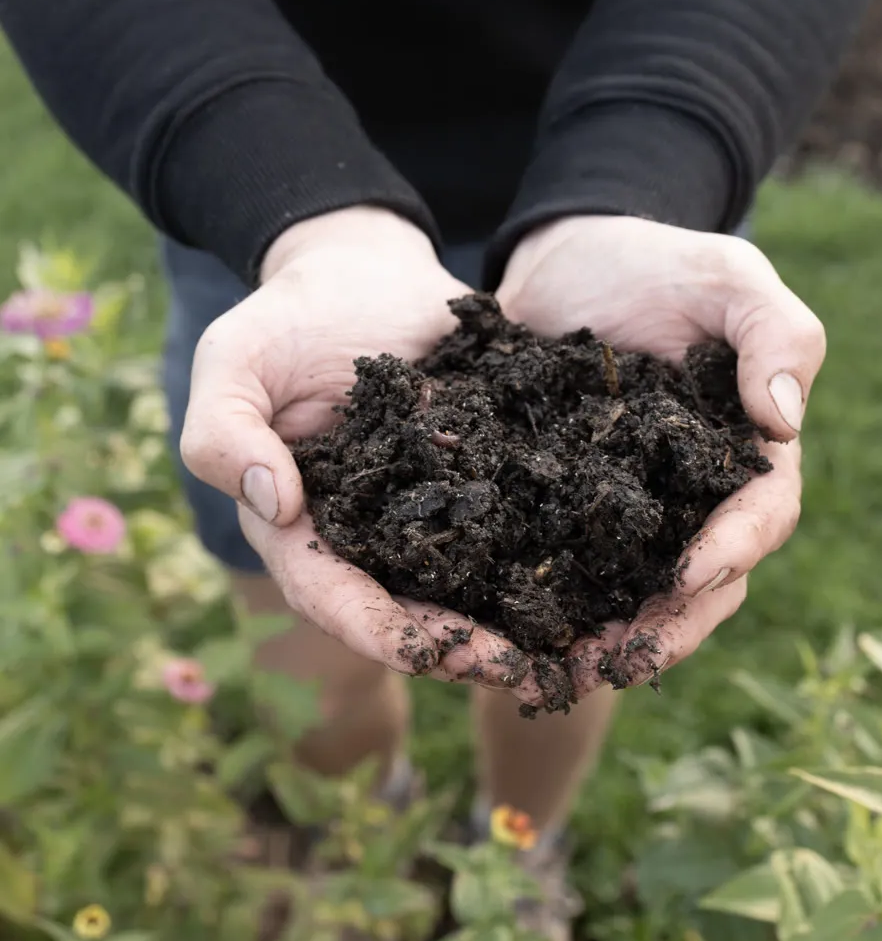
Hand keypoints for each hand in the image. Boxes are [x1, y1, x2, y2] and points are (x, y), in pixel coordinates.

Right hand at [179, 207, 542, 703]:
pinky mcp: (479, 481)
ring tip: (563, 649)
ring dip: (510, 622)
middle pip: (406, 611)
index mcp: (300, 527)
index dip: (377, 631)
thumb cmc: (284, 317)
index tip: (428, 653)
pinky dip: (545, 557)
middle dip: (458, 649)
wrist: (362, 269)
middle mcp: (367, 537)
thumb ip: (226, 432)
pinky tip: (596, 578)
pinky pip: (509, 526)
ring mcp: (427, 513)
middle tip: (519, 671)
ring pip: (465, 585)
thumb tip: (274, 502)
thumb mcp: (233, 361)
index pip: (331, 595)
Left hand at [497, 214, 825, 699]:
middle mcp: (696, 495)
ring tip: (565, 671)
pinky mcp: (569, 509)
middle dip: (669, 626)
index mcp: (745, 450)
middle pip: (706, 581)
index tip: (690, 571)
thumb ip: (773, 334)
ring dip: (613, 639)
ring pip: (640, 593)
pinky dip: (555, 608)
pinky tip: (520, 636)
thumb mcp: (724, 276)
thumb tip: (779, 424)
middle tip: (619, 659)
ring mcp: (633, 510)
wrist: (560, 257)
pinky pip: (572, 570)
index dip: (734, 548)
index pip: (761, 514)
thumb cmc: (652, 260)